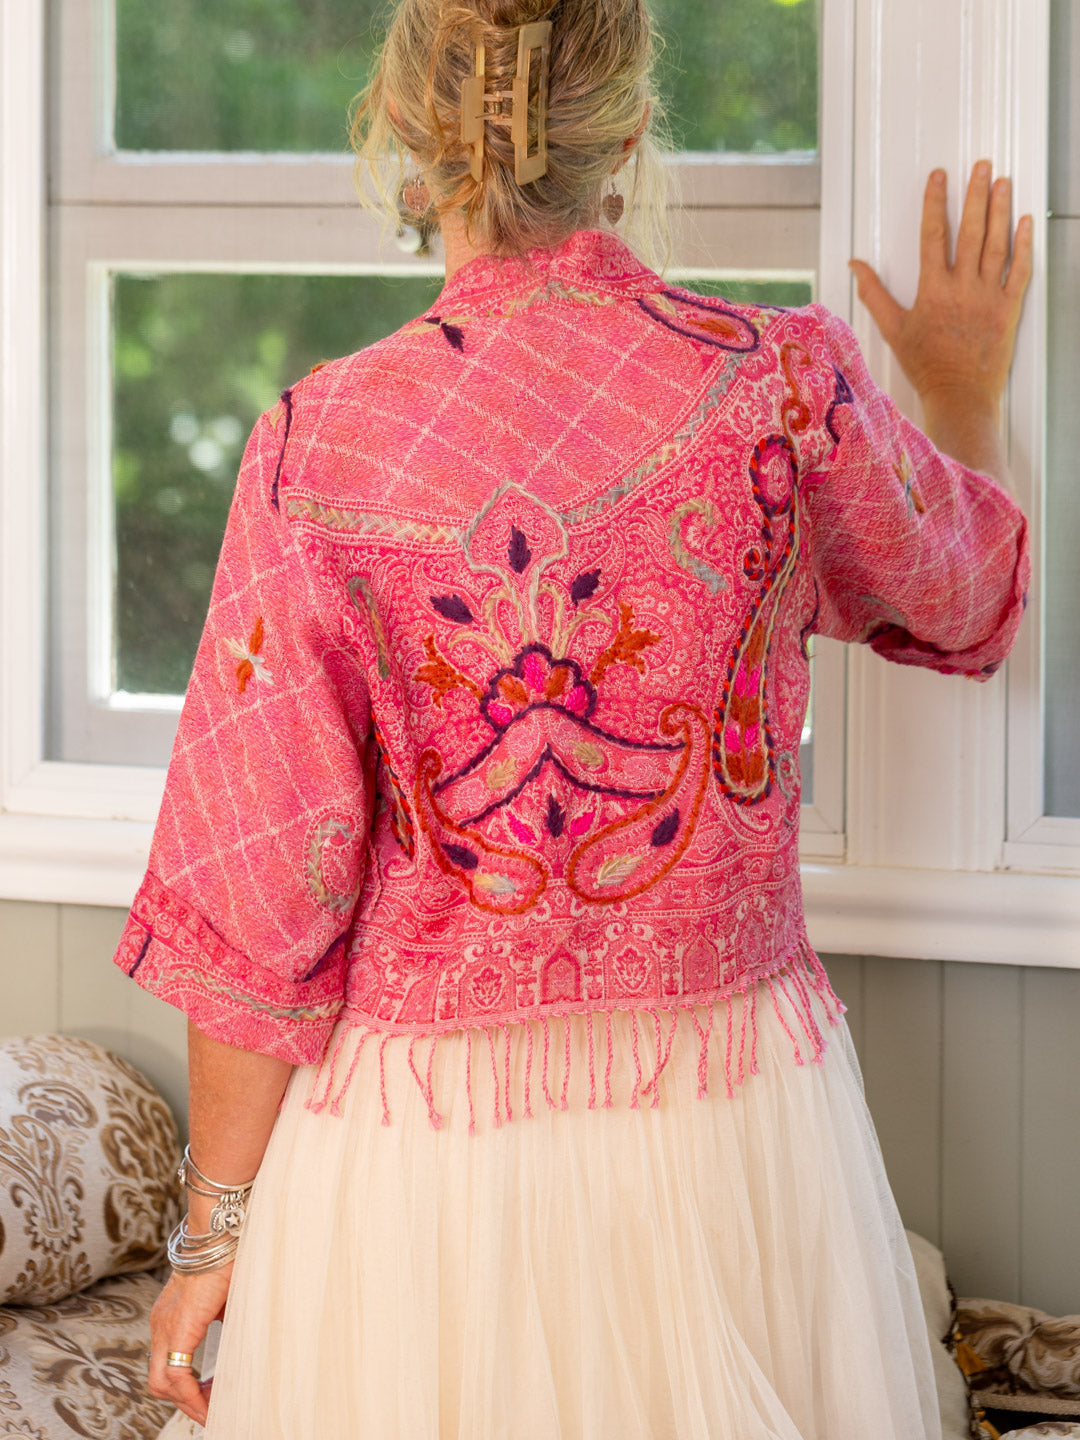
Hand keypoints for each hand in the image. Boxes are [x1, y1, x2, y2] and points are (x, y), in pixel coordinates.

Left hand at [148, 1264, 232, 1426]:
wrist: (218, 1235)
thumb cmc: (224, 1258)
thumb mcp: (224, 1300)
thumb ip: (222, 1322)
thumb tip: (236, 1343)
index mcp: (169, 1317)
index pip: (167, 1364)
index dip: (185, 1388)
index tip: (208, 1399)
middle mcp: (160, 1325)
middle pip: (159, 1381)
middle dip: (186, 1402)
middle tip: (209, 1410)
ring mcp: (164, 1327)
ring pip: (162, 1383)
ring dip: (188, 1402)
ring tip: (211, 1412)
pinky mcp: (177, 1328)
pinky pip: (175, 1376)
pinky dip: (190, 1396)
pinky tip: (208, 1404)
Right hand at [849, 162, 1032, 417]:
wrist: (959, 397)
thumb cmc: (925, 367)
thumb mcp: (893, 330)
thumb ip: (874, 294)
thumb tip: (855, 265)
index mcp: (932, 290)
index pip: (934, 235)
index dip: (936, 202)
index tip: (939, 176)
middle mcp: (962, 288)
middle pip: (971, 231)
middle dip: (976, 194)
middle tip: (981, 165)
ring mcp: (988, 297)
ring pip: (997, 244)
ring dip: (1001, 210)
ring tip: (1003, 182)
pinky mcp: (1008, 309)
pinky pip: (1019, 271)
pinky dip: (1024, 245)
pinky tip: (1025, 222)